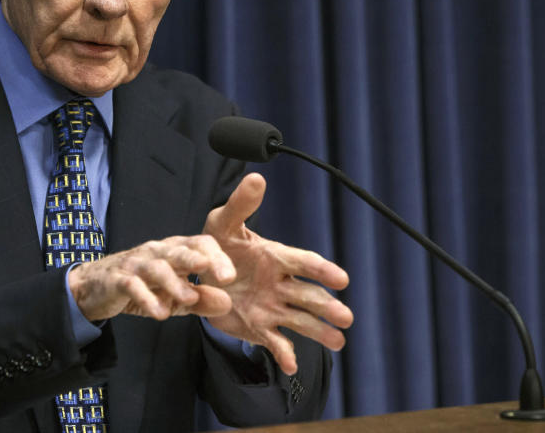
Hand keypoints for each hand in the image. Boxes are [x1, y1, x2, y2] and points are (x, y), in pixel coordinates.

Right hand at [68, 235, 237, 321]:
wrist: (95, 287)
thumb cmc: (142, 287)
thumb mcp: (174, 297)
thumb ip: (201, 300)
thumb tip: (228, 304)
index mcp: (173, 250)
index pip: (199, 244)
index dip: (217, 257)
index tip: (232, 277)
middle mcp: (156, 252)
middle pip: (180, 250)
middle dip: (201, 261)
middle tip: (224, 276)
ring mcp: (135, 264)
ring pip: (157, 267)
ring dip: (175, 282)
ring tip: (190, 298)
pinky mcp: (117, 279)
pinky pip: (132, 286)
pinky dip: (146, 298)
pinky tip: (159, 313)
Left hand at [202, 173, 352, 374]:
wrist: (199, 272)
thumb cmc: (216, 243)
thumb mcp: (223, 222)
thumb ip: (241, 204)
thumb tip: (257, 178)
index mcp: (275, 257)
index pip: (303, 262)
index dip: (321, 270)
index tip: (341, 278)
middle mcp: (280, 284)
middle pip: (309, 296)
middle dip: (328, 306)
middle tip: (346, 317)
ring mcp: (272, 307)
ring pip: (300, 321)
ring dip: (319, 332)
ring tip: (339, 342)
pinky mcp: (259, 327)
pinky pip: (274, 342)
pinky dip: (283, 354)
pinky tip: (291, 366)